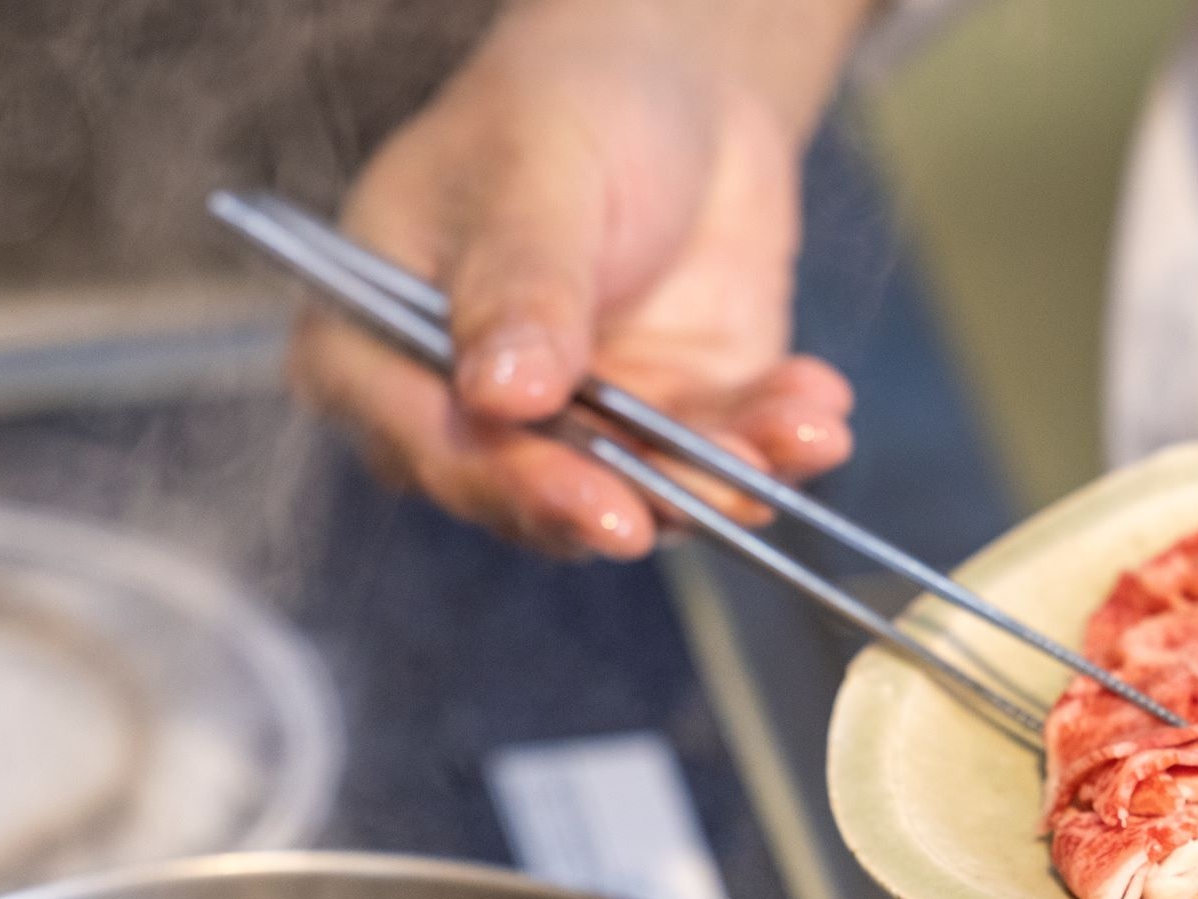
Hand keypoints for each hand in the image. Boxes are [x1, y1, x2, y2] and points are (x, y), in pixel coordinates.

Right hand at [287, 0, 868, 558]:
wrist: (677, 93)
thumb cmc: (565, 109)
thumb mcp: (537, 172)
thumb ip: (521, 283)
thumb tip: (504, 396)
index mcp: (379, 349)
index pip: (431, 445)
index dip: (514, 486)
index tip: (597, 506)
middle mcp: (470, 415)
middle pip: (539, 497)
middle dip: (642, 500)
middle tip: (720, 487)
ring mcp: (575, 434)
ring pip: (646, 494)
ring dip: (728, 478)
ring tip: (798, 433)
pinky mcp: (668, 429)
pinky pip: (722, 460)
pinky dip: (776, 446)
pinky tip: (818, 414)